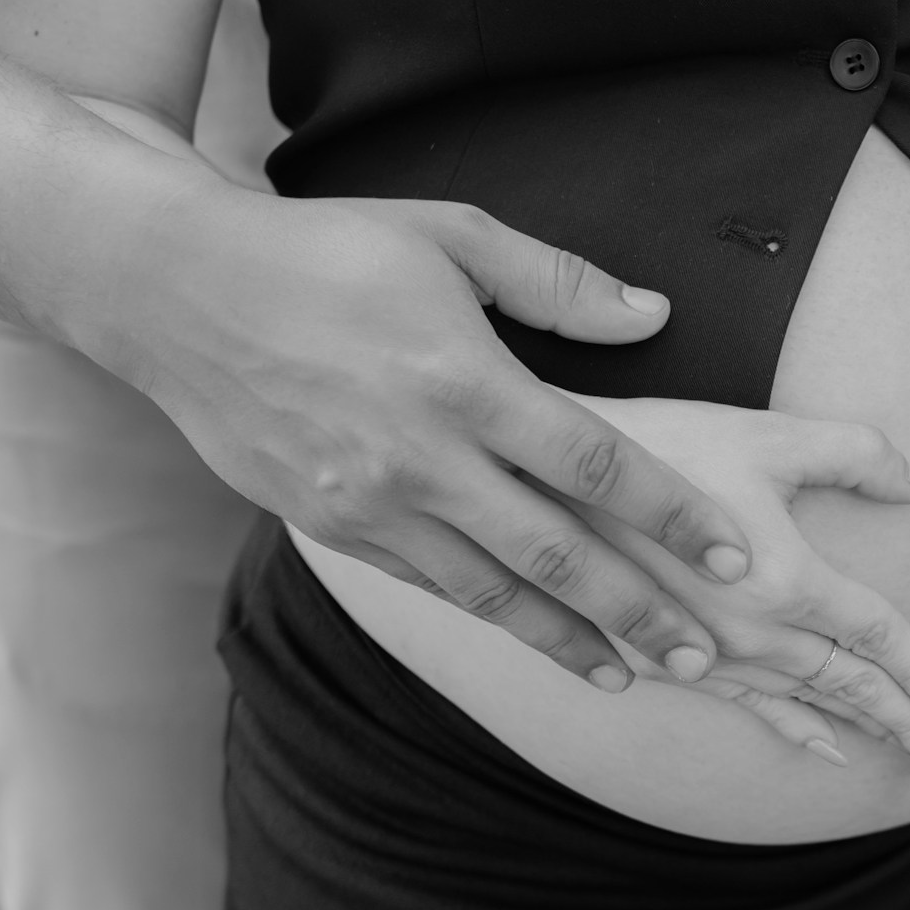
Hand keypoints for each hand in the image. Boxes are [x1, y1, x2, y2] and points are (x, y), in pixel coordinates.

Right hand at [83, 179, 754, 691]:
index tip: (735, 557)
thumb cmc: (326, 252)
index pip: (596, 463)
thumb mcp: (448, 235)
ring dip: (566, 639)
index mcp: (463, 378)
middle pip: (554, 553)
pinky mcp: (331, 529)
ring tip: (628, 674)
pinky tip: (536, 637)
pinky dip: (490, 619)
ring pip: (490, 593)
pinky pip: (429, 587)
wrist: (173, 290)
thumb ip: (558, 284)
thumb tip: (654, 316)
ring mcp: (369, 503)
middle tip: (703, 652)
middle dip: (637, 609)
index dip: (673, 515)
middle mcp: (419, 456)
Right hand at [565, 399, 909, 786]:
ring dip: (864, 731)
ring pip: (807, 703)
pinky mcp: (668, 658)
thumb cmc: (662, 442)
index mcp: (785, 579)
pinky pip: (748, 705)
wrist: (540, 478)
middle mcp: (751, 632)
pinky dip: (794, 728)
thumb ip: (859, 455)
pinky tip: (823, 748)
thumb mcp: (770, 435)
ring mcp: (708, 652)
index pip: (881, 639)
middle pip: (854, 688)